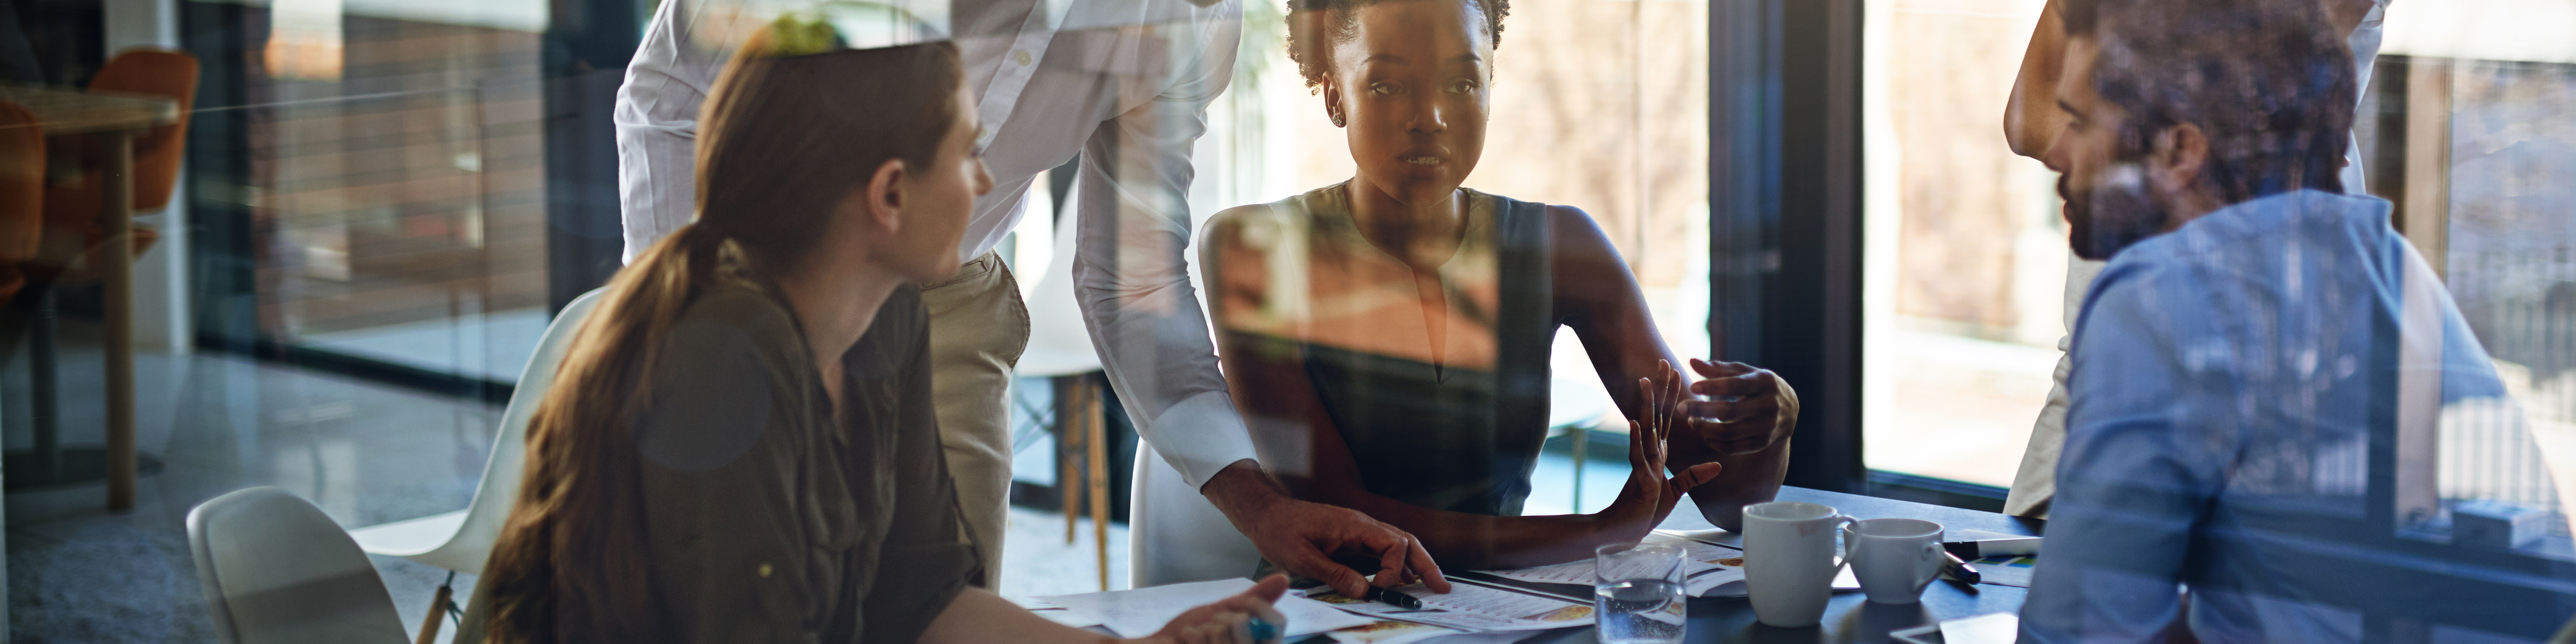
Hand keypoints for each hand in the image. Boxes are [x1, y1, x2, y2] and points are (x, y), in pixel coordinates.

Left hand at [1133, 575, 1291, 643]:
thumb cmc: (1192, 634)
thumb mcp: (1225, 612)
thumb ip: (1255, 599)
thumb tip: (1284, 578)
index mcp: (1255, 643)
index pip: (1277, 623)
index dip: (1259, 607)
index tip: (1237, 602)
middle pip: (1246, 623)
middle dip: (1223, 618)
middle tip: (1211, 626)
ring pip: (1227, 629)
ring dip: (1206, 628)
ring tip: (1197, 637)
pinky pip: (1206, 639)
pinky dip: (1192, 635)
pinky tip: (1186, 642)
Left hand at [1204, 463, 1451, 597]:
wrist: (1265, 513)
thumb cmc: (1279, 530)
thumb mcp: (1301, 558)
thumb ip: (1334, 574)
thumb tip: (1364, 591)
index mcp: (1353, 525)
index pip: (1392, 544)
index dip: (1394, 570)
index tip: (1382, 589)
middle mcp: (1362, 524)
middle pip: (1405, 540)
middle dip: (1425, 563)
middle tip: (1441, 586)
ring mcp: (1358, 529)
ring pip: (1398, 543)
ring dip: (1416, 563)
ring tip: (1431, 585)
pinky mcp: (1352, 537)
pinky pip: (1382, 549)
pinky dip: (1397, 563)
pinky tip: (1403, 580)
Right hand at [1604, 361, 1727, 532]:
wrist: (1625, 531)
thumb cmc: (1645, 510)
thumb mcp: (1676, 492)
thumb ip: (1695, 477)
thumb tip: (1718, 465)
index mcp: (1658, 454)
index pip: (1667, 419)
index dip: (1672, 396)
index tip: (1675, 373)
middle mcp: (1649, 454)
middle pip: (1655, 416)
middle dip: (1659, 390)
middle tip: (1662, 362)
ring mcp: (1643, 465)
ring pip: (1645, 430)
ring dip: (1645, 406)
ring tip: (1645, 382)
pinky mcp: (1639, 480)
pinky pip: (1637, 457)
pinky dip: (1636, 439)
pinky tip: (1635, 422)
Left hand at [1677, 358, 1798, 455]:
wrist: (1789, 409)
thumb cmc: (1758, 386)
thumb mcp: (1744, 373)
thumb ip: (1718, 369)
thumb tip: (1691, 362)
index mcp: (1765, 381)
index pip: (1736, 385)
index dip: (1713, 387)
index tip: (1692, 387)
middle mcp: (1769, 405)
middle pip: (1729, 411)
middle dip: (1701, 410)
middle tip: (1680, 407)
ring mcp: (1768, 426)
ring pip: (1729, 433)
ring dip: (1704, 428)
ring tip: (1691, 421)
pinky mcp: (1763, 443)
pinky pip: (1733, 448)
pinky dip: (1715, 443)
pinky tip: (1704, 434)